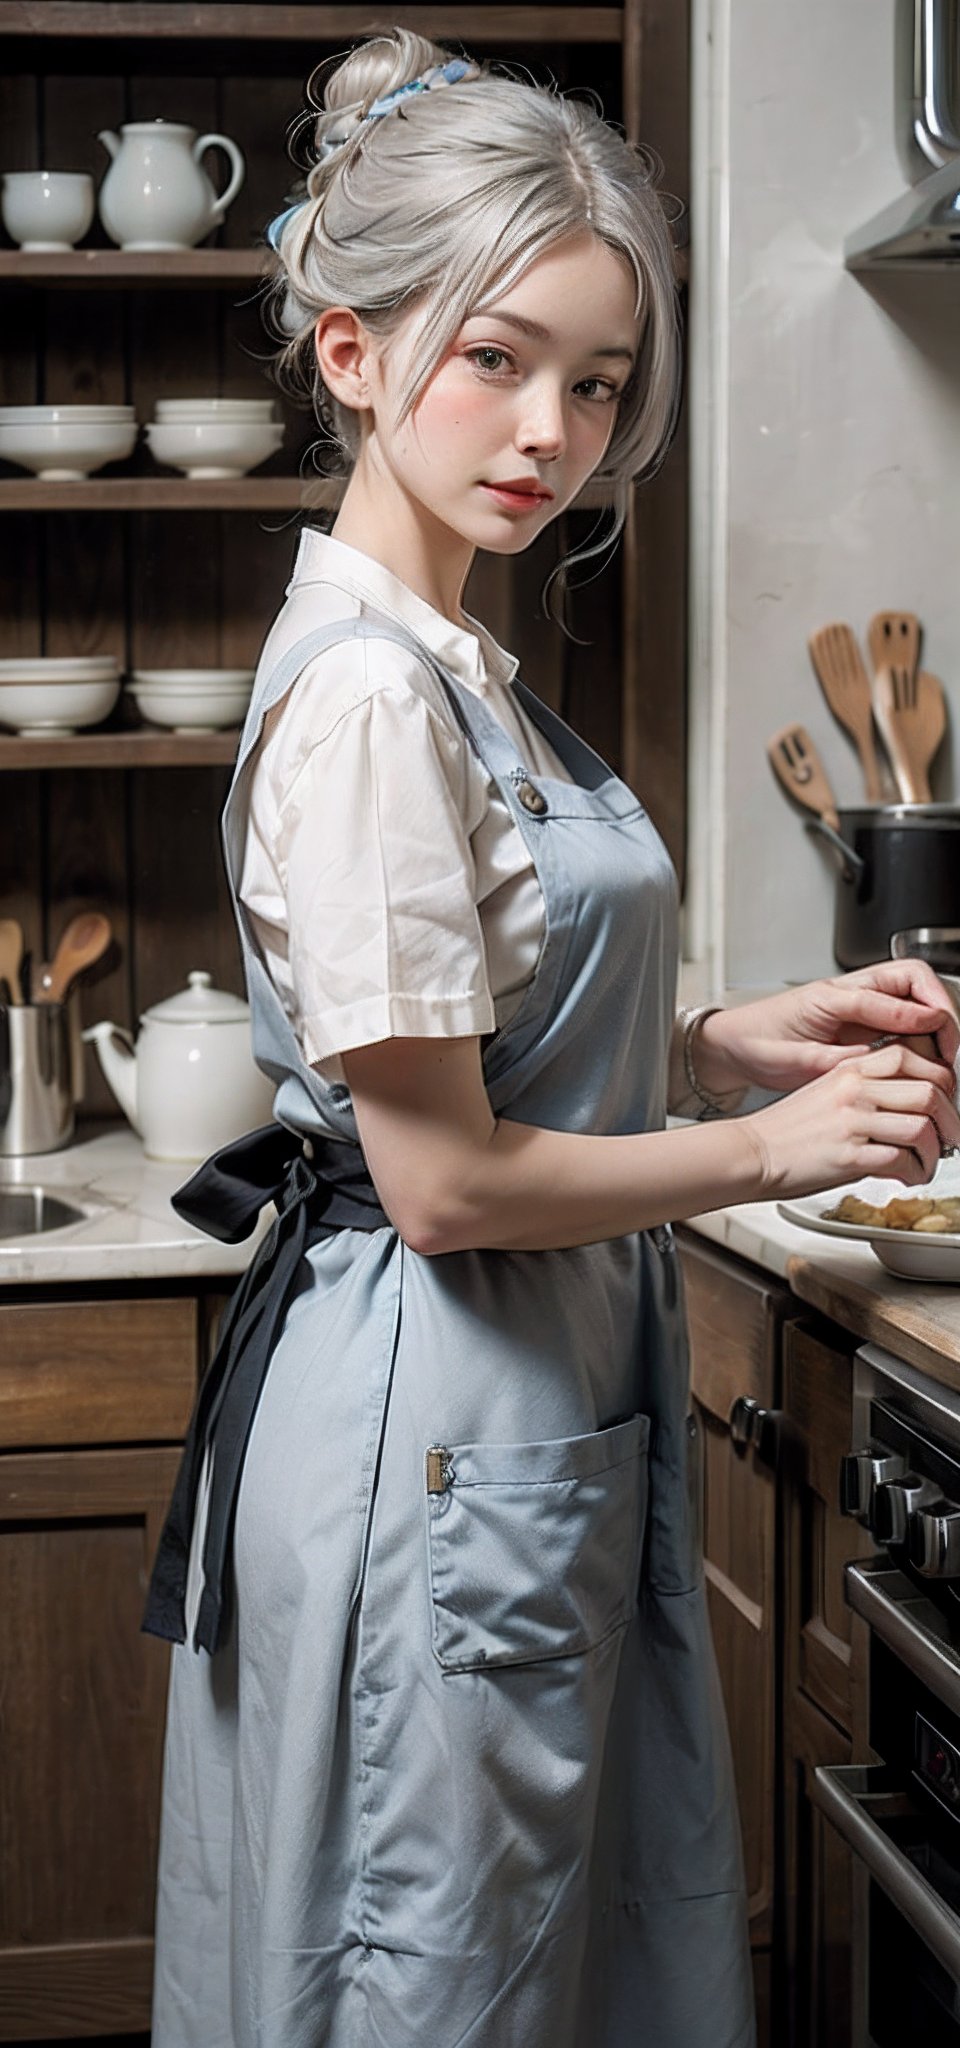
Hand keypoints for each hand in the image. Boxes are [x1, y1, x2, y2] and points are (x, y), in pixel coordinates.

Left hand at [699, 960, 959, 1097]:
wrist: (735, 1043)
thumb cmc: (758, 1044)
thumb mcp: (794, 1060)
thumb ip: (837, 1059)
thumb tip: (877, 1060)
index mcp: (831, 995)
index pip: (887, 991)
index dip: (917, 1014)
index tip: (936, 1033)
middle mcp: (851, 992)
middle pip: (915, 980)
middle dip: (941, 1008)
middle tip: (950, 1047)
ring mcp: (860, 1004)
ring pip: (916, 997)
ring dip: (938, 1022)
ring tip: (945, 1058)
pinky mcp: (864, 1020)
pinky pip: (905, 1017)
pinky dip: (924, 1035)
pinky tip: (927, 1063)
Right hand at [741, 1040, 959, 1199]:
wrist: (752, 1153)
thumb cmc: (787, 1129)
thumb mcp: (828, 1091)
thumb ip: (868, 1090)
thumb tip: (911, 1107)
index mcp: (852, 1068)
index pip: (916, 1058)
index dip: (942, 1082)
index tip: (945, 1103)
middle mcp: (855, 1089)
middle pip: (930, 1091)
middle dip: (950, 1121)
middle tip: (950, 1138)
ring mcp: (852, 1121)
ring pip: (922, 1127)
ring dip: (936, 1152)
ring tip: (927, 1164)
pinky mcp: (849, 1156)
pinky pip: (902, 1161)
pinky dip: (915, 1174)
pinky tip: (907, 1177)